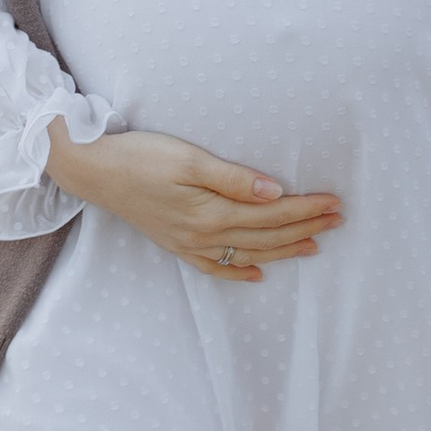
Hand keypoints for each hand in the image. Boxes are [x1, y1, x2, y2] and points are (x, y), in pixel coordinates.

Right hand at [47, 122, 341, 283]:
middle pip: (266, 235)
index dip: (306, 208)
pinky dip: (239, 272)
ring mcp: (189, 244)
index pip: (272, 213)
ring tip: (315, 244)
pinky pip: (215, 268)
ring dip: (283, 250)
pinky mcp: (176, 245)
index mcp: (211, 212)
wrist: (92, 171)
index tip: (335, 202)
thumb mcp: (187, 158)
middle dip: (305, 227)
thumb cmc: (139, 156)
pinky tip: (258, 273)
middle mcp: (203, 235)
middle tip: (338, 219)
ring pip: (248, 253)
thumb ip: (232, 178)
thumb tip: (274, 192)